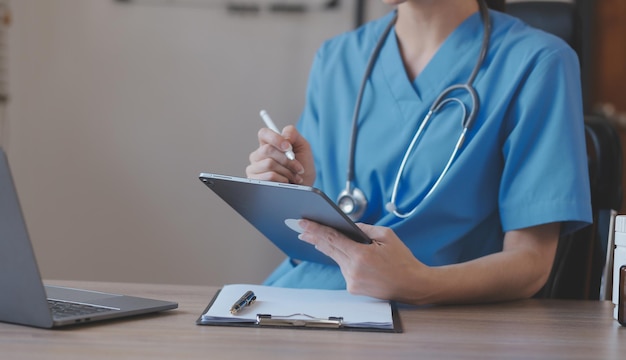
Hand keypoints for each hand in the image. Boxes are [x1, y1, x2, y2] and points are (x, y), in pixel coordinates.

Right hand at [246, 125, 315, 185]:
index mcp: (268, 144)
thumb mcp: (303, 147)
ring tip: (294, 177)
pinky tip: (286, 183)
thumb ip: (293, 135)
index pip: (264, 134)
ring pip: (269, 164)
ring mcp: (254, 168)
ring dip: (287, 171)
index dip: (276, 139)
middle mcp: (258, 155)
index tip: (288, 147)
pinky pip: (269, 176)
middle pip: (267, 150)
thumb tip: (284, 135)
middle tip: (298, 167)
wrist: (304, 188)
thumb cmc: (303, 168)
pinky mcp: (255, 181)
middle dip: (287, 159)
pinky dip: (283, 180)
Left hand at [297, 220, 426, 300]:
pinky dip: (345, 260)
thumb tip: (348, 226)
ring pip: (337, 259)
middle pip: (329, 249)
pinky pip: (344, 269)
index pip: (333, 239)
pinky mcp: (353, 289)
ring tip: (322, 237)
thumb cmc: (402, 260)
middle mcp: (353, 270)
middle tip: (302, 228)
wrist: (412, 285)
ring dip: (332, 248)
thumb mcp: (387, 236)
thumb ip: (365, 229)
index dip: (316, 230)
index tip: (304, 223)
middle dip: (314, 237)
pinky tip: (351, 256)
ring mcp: (352, 281)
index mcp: (361, 255)